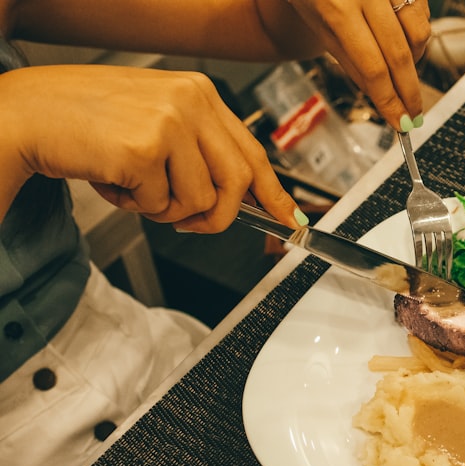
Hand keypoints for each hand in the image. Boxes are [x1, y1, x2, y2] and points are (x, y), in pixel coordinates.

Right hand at [1, 64, 299, 231]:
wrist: (26, 114)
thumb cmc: (83, 120)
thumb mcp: (154, 121)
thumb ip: (197, 149)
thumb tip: (238, 194)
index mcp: (198, 92)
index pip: (252, 150)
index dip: (273, 191)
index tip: (289, 218)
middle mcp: (191, 102)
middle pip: (238, 182)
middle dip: (217, 217)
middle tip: (190, 224)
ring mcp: (170, 124)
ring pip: (200, 201)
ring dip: (165, 210)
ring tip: (133, 187)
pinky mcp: (144, 150)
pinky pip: (160, 205)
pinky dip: (135, 207)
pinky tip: (112, 181)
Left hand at [285, 0, 430, 129]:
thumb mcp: (320, 28)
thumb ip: (352, 63)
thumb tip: (382, 100)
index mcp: (338, 8)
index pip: (373, 67)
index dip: (389, 100)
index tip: (399, 123)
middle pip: (400, 55)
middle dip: (409, 92)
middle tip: (413, 116)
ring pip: (419, 33)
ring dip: (415, 62)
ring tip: (401, 74)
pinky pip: (422, 13)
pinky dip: (417, 34)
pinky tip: (403, 42)